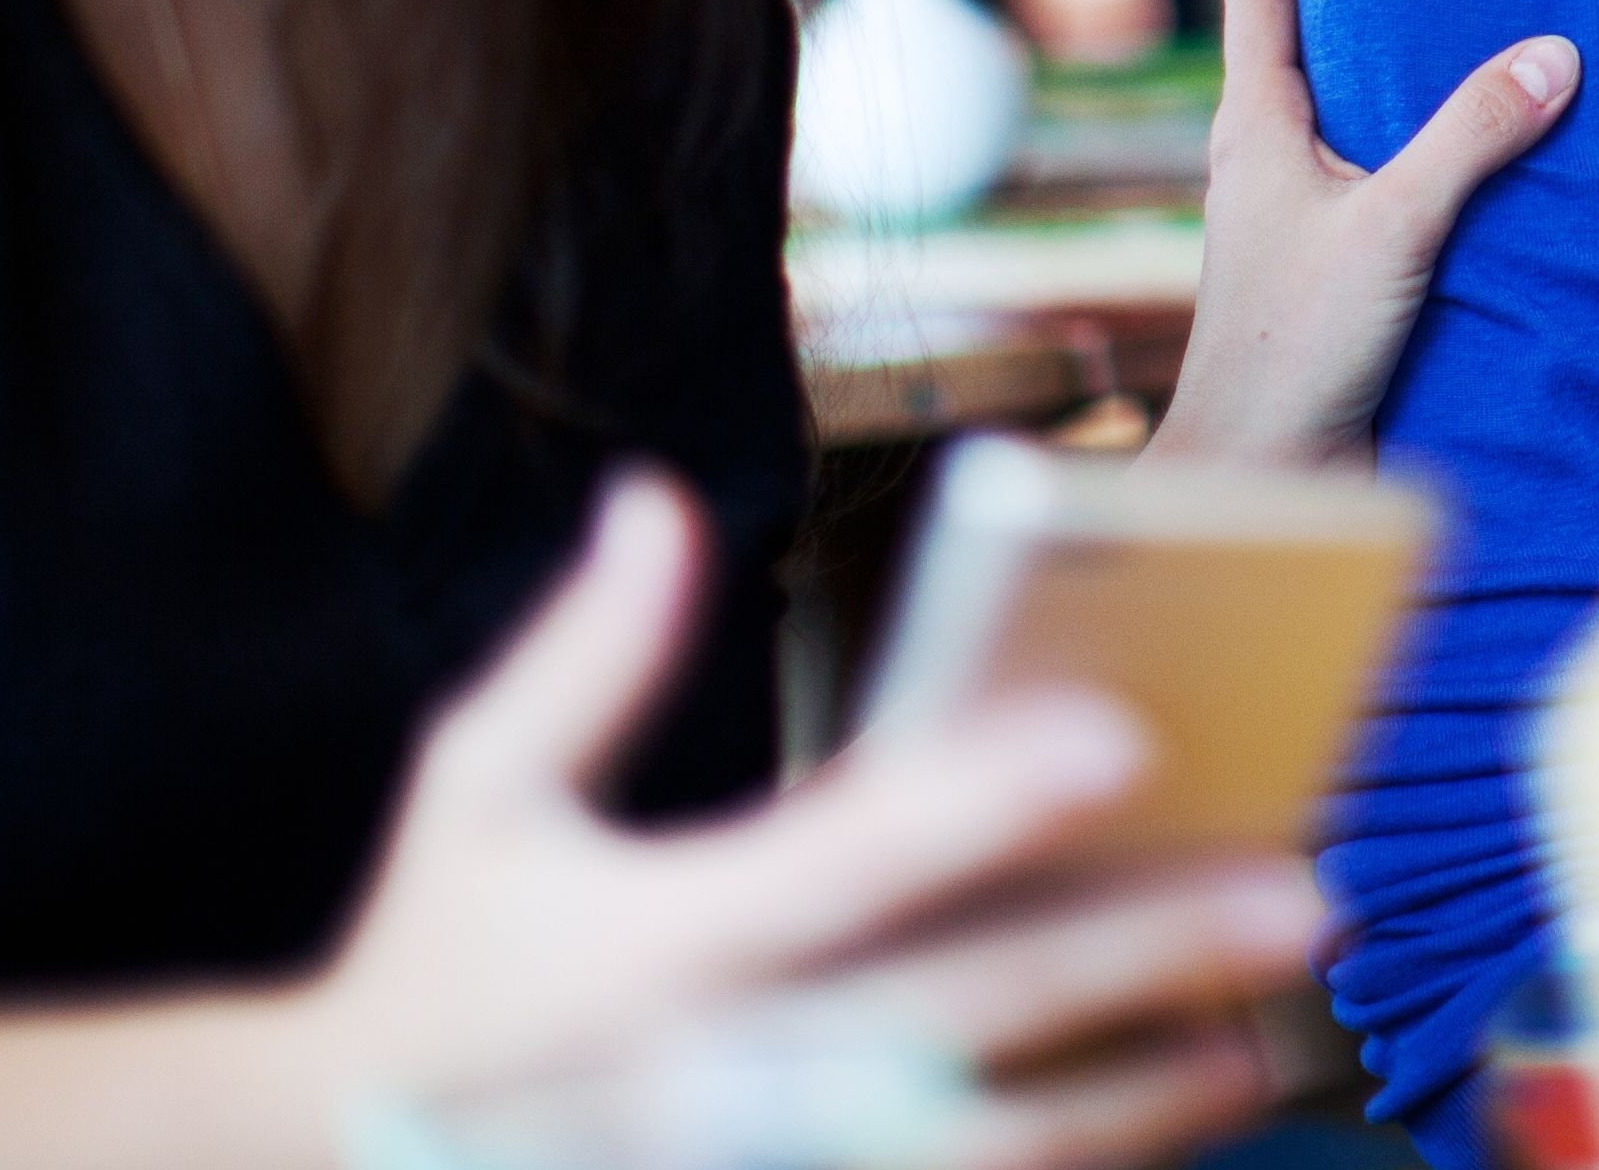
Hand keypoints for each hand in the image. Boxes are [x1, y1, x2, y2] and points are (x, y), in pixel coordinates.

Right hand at [306, 472, 1314, 1162]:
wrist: (302, 1169)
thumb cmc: (419, 972)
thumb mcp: (471, 805)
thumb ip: (584, 661)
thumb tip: (653, 496)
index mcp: (649, 937)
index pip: (846, 851)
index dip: (981, 792)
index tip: (1120, 729)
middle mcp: (715, 1067)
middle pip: (964, 1007)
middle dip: (1136, 956)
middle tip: (1296, 894)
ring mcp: (751, 1168)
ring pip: (982, 1142)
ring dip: (1134, 1095)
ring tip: (1257, 1038)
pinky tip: (1157, 1126)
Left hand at [1150, 0, 1577, 466]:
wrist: (1257, 477)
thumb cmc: (1295, 347)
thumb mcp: (1394, 226)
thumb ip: (1473, 136)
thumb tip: (1556, 52)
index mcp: (1254, 129)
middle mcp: (1264, 162)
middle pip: (1295, 40)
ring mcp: (1292, 219)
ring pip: (1335, 111)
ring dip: (1381, 60)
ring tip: (1449, 14)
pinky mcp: (1329, 271)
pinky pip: (1372, 175)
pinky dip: (1414, 140)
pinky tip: (1471, 150)